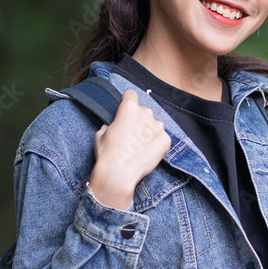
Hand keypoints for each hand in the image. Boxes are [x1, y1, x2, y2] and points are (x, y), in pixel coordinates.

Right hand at [88, 89, 171, 208]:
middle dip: (139, 120)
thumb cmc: (107, 154)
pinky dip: (156, 143)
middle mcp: (146, 114)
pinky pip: (162, 137)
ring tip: (139, 146)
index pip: (131, 94)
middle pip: (144, 111)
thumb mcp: (101, 133)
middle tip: (132, 135)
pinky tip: (147, 152)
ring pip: (154, 124)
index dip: (127, 101)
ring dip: (149, 131)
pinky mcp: (166, 140)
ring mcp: (158, 127)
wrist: (119, 174)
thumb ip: (111, 123)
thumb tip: (115, 123)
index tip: (127, 108)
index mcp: (129, 108)